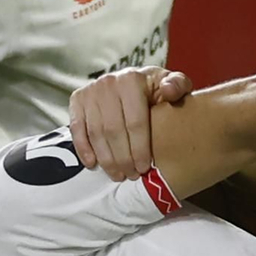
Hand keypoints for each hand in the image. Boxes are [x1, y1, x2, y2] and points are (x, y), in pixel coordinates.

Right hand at [69, 67, 192, 179]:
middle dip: (123, 158)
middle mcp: (108, 83)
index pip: (135, 122)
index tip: (144, 168)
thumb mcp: (174, 83)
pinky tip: (92, 164)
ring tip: (117, 175)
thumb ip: (178, 85)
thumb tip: (168, 90)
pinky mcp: (77, 100)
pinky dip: (83, 148)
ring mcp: (90, 91)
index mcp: (132, 80)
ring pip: (96, 133)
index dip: (139, 149)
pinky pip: (77, 128)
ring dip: (106, 159)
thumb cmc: (157, 89)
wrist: (134, 80)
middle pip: (114, 130)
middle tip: (131, 176)